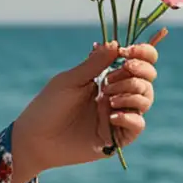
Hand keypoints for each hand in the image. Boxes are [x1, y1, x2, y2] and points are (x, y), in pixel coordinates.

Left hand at [10, 27, 166, 181]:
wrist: (36, 139)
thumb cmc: (48, 106)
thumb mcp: (71, 80)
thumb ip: (94, 64)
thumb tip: (117, 43)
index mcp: (107, 78)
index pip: (138, 63)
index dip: (143, 54)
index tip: (130, 52)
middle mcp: (117, 95)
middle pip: (147, 80)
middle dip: (137, 73)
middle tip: (114, 76)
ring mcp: (118, 116)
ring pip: (146, 99)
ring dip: (131, 93)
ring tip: (107, 98)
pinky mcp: (116, 138)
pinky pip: (138, 125)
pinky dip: (130, 117)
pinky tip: (112, 116)